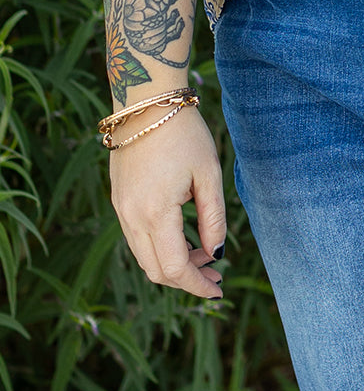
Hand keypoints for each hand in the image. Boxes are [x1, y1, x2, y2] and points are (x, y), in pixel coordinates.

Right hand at [109, 106, 225, 299]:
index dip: (197, 285)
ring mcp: (120, 209)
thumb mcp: (208, 174)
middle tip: (216, 274)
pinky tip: (184, 237)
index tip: (218, 289)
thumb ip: (213, 218)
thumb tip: (216, 253)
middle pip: (156, 270)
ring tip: (204, 254)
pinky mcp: (118, 199)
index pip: (175, 268)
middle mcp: (130, 217)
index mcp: (155, 212)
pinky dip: (160, 246)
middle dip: (187, 278)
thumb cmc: (183, 132)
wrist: (146, 100)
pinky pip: (137, 237)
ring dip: (173, 263)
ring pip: (144, 256)